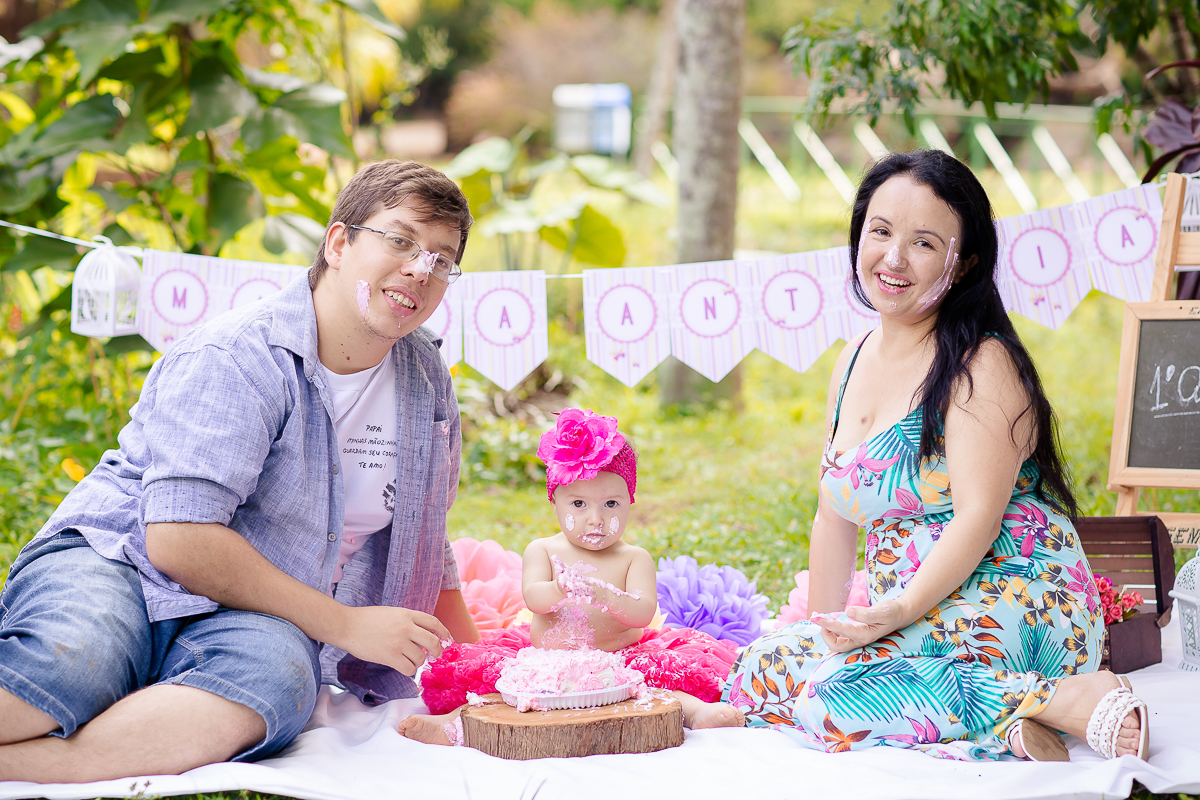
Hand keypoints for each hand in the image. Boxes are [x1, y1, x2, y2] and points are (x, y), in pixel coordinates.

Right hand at [336, 606, 450, 675]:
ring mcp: (399, 642)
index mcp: (407, 614)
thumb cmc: (367, 619)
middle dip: (437, 651)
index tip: (447, 640)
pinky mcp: (390, 656)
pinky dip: (408, 670)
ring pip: (421, 658)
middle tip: (434, 655)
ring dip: (418, 662)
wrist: (347, 626)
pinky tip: (401, 666)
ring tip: (408, 660)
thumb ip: (408, 621)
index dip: (444, 632)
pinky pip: (409, 668)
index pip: (434, 622)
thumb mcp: (392, 613)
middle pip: (433, 641)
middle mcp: (406, 627)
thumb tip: (423, 635)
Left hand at [810, 603, 903, 652]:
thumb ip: (866, 613)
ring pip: (836, 643)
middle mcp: (859, 640)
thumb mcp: (882, 611)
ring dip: (827, 631)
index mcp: (865, 635)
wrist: (898, 615)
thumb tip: (848, 612)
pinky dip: (832, 629)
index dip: (827, 624)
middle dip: (825, 633)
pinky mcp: (855, 635)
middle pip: (836, 646)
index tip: (816, 617)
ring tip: (824, 617)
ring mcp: (857, 639)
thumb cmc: (891, 612)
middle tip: (820, 618)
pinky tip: (831, 618)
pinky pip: (839, 636)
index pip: (842, 631)